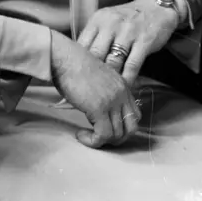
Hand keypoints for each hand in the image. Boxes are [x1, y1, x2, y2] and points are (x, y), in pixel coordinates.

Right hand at [49, 32, 140, 148]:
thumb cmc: (75, 68)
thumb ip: (106, 93)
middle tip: (99, 137)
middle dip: (117, 139)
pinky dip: (92, 141)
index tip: (106, 128)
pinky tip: (80, 135)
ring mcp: (112, 101)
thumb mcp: (99, 79)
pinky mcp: (99, 108)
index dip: (123, 127)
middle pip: (132, 128)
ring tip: (86, 134)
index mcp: (123, 86)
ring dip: (101, 140)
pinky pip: (103, 136)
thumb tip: (101, 113)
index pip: (136, 115)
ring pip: (117, 135)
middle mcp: (122, 94)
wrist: (66, 59)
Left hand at [76, 0, 179, 83]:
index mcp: (98, 20)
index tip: (77, 78)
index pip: (82, 45)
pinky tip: (123, 88)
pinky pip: (132, 65)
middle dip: (92, 74)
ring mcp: (128, 32)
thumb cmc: (128, 18)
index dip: (78, 64)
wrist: (157, 7)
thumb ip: (94, 38)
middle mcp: (111, 24)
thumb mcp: (107, 21)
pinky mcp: (144, 41)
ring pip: (113, 62)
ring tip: (105, 94)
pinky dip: (126, 80)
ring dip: (109, 80)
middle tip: (89, 91)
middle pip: (95, 55)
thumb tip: (78, 62)